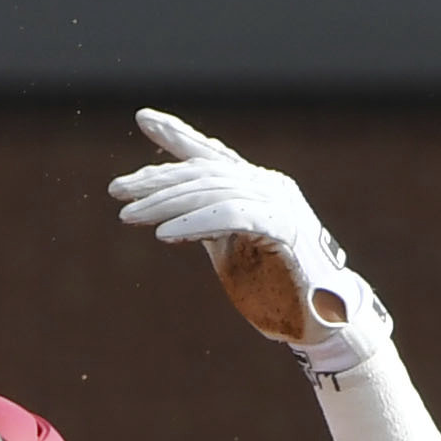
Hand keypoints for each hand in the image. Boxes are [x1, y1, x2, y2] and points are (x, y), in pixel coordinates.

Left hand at [107, 110, 392, 376]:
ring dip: (166, 204)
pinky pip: (232, 216)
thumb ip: (207, 227)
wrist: (323, 323)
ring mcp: (280, 205)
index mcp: (257, 188)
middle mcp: (269, 187)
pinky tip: (164, 234)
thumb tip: (168, 216)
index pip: (212, 155)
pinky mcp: (284, 229)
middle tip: (117, 190)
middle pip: (204, 172)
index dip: (178, 136)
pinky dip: (195, 222)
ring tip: (128, 215)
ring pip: (212, 192)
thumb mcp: (231, 251)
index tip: (144, 117)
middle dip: (157, 180)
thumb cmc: (276, 291)